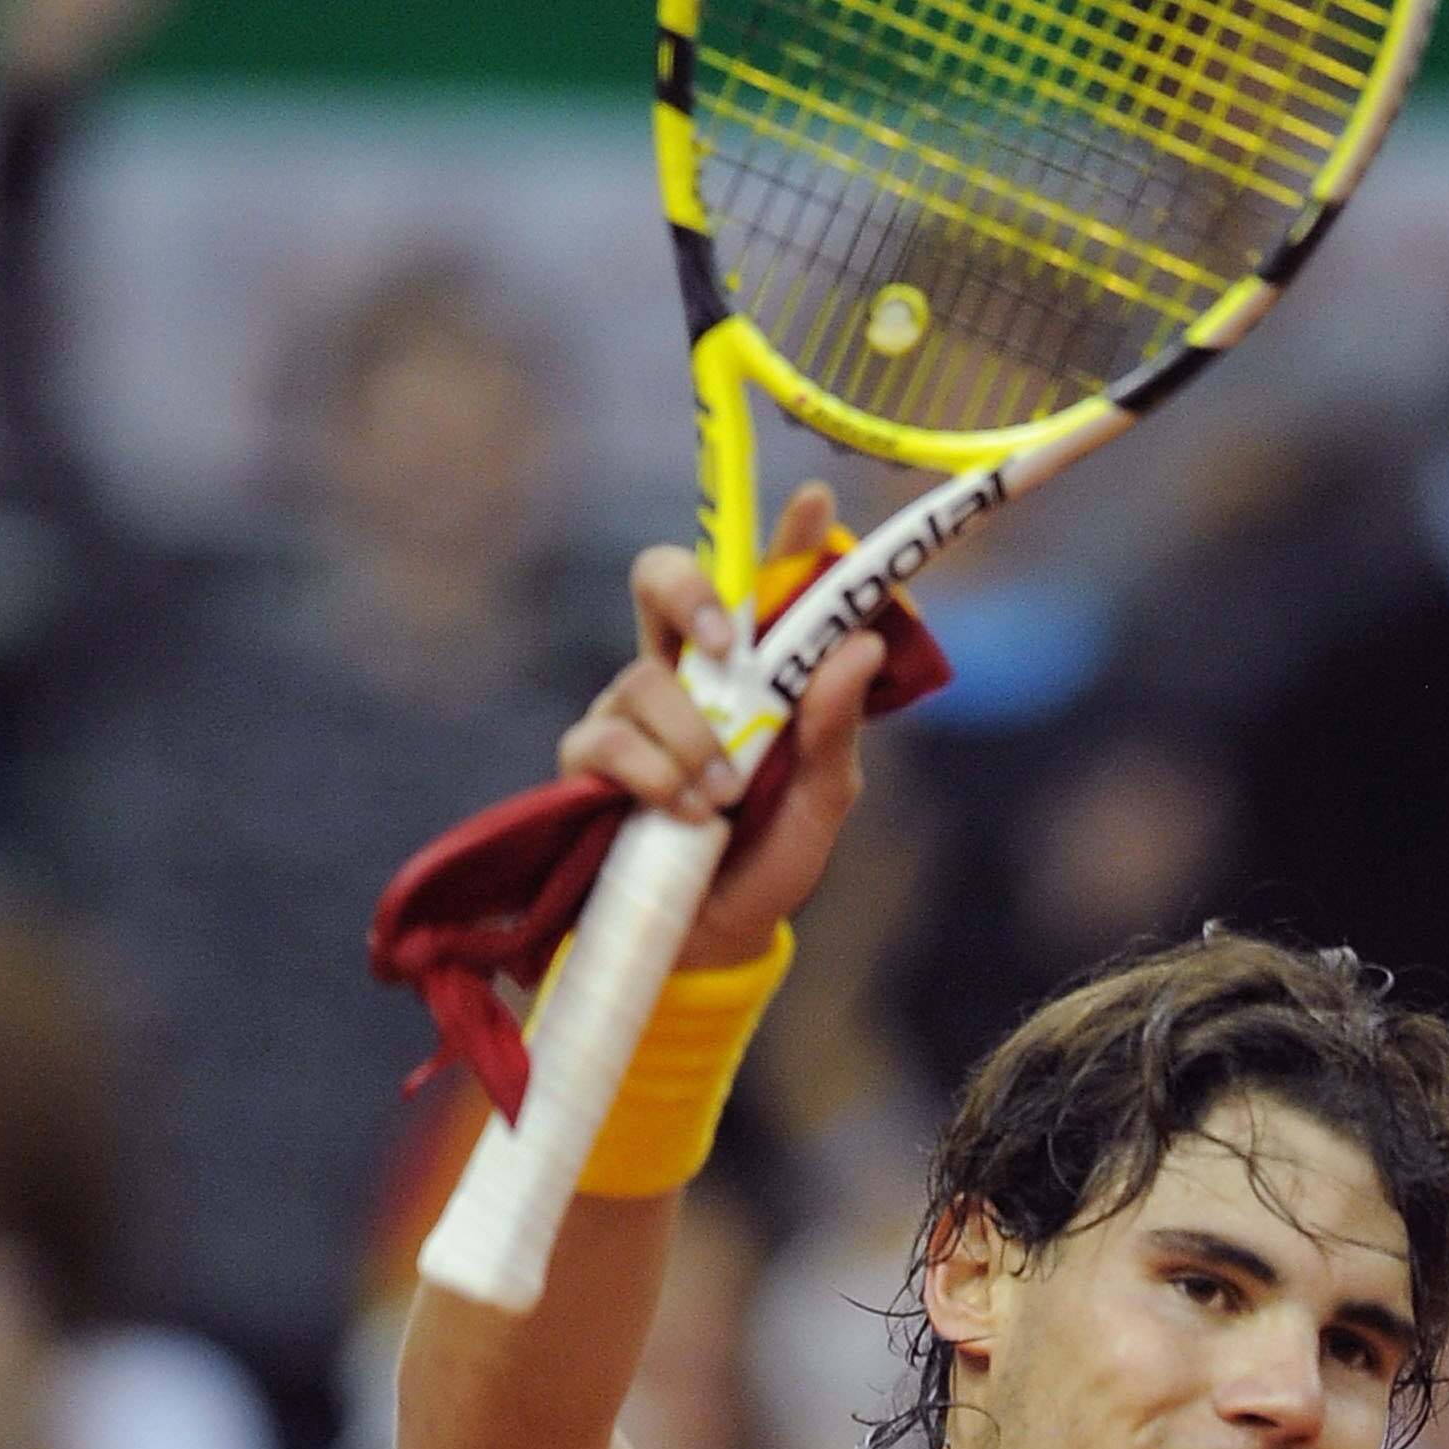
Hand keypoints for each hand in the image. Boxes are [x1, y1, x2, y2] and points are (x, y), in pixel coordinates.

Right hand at [557, 482, 885, 970]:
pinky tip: (682, 812)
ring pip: (645, 675)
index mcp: (750, 672)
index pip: (766, 589)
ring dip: (694, 737)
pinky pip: (611, 738)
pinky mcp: (587, 760)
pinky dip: (655, 774)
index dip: (787, 539)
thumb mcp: (820, 802)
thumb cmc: (766, 861)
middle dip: (691, 591)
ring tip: (723, 797)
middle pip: (662, 580)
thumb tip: (861, 646)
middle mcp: (684, 674)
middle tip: (721, 641)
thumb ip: (834, 728)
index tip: (816, 504)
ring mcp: (631, 711)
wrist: (708, 944)